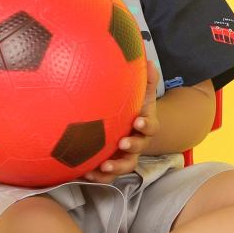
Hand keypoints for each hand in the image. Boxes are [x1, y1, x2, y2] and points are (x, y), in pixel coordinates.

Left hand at [80, 56, 159, 180]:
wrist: (132, 127)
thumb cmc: (134, 106)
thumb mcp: (142, 93)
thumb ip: (146, 78)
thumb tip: (147, 56)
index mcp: (145, 126)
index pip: (151, 127)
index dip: (146, 125)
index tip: (138, 121)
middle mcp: (137, 143)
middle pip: (138, 150)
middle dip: (132, 148)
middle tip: (122, 143)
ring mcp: (124, 156)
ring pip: (123, 166)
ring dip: (114, 169)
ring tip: (102, 167)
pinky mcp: (111, 164)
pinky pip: (106, 175)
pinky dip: (96, 176)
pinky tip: (82, 173)